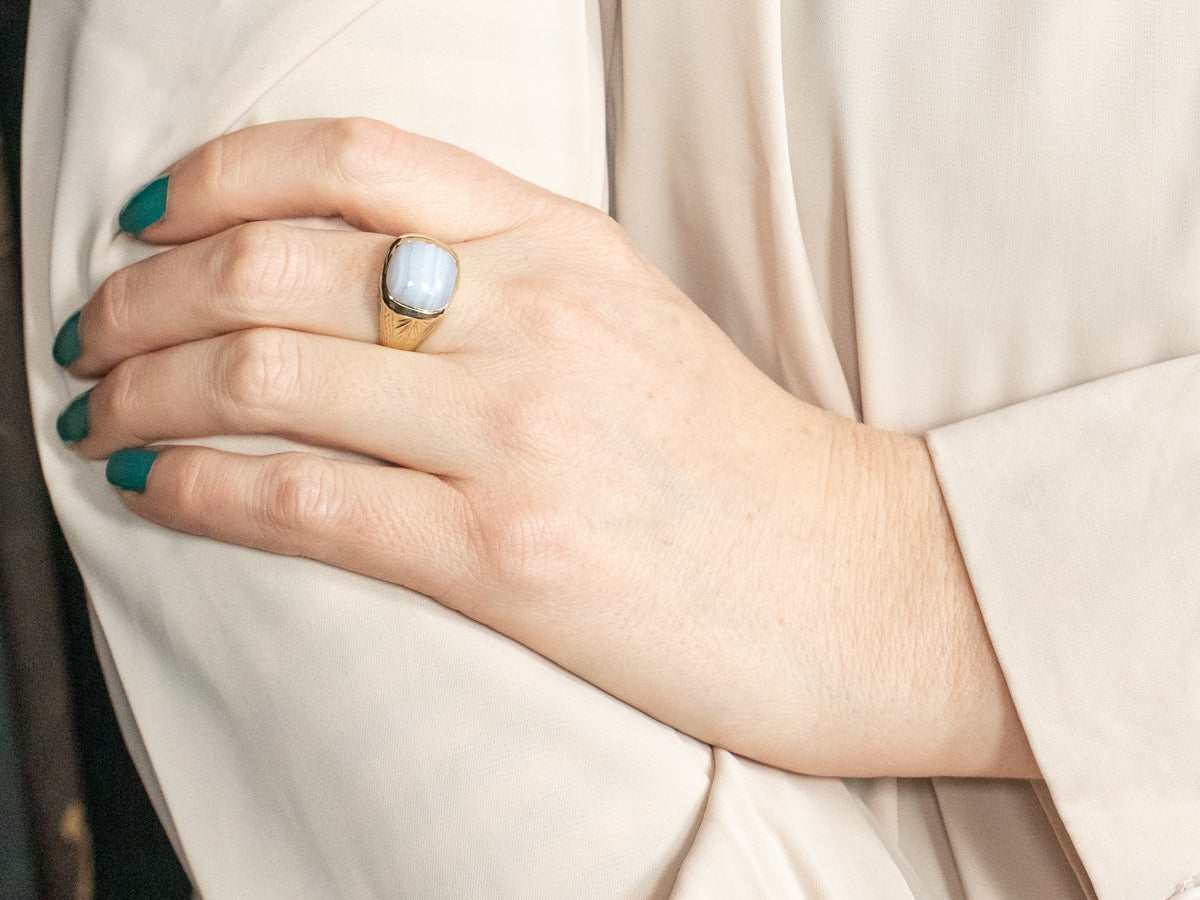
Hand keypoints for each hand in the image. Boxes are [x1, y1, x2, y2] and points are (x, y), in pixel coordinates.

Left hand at [57, 118, 1034, 777]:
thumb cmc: (733, 460)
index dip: (220, 174)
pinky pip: (299, 498)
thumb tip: (357, 278)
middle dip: (143, 293)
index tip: (152, 217)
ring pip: (262, 373)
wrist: (843, 583)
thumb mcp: (630, 316)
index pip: (356, 160)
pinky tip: (148, 485)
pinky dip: (194, 485)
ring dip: (142, 387)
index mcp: (565, 244)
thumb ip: (504, 277)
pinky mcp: (501, 555)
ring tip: (96, 408)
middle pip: (276, 261)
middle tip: (97, 328)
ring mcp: (516, 433)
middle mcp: (533, 317)